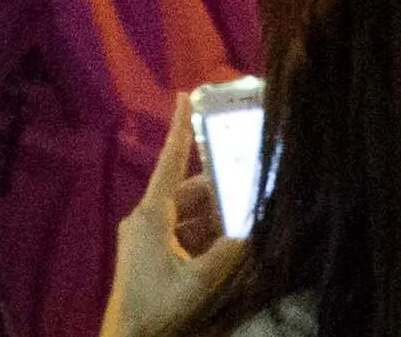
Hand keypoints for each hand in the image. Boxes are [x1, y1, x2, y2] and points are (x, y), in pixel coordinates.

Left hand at [106, 113, 246, 336]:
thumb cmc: (158, 306)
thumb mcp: (199, 281)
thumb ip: (229, 253)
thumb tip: (256, 228)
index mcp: (152, 215)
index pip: (171, 162)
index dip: (180, 129)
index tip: (185, 95)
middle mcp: (145, 218)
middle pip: (187, 192)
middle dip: (218, 189)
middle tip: (248, 180)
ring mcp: (144, 237)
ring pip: (186, 214)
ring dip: (213, 216)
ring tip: (244, 215)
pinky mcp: (147, 254)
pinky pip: (180, 232)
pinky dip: (202, 234)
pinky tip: (226, 242)